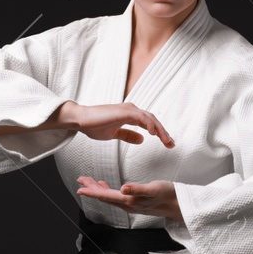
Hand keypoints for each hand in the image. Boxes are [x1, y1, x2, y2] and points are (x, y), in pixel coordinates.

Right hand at [58, 102, 174, 146]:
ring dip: (160, 130)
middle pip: (153, 120)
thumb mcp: (115, 134)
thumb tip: (142, 140)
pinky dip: (149, 124)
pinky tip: (154, 133)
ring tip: (166, 141)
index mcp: (130, 115)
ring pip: (150, 118)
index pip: (149, 123)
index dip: (160, 133)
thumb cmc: (94, 125)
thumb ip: (128, 135)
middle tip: (171, 144)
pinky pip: (141, 117)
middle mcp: (131, 110)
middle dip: (164, 132)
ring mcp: (128, 109)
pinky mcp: (123, 111)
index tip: (167, 143)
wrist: (81, 120)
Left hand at [76, 176, 181, 220]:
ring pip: (109, 197)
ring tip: (88, 182)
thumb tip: (123, 188)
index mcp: (130, 201)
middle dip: (91, 189)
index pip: (107, 196)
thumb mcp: (153, 189)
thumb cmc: (168, 195)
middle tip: (80, 180)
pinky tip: (105, 185)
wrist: (179, 205)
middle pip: (105, 197)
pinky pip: (116, 197)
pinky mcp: (135, 202)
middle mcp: (128, 205)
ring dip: (98, 189)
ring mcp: (131, 204)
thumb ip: (137, 189)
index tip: (80, 189)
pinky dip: (107, 190)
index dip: (92, 192)